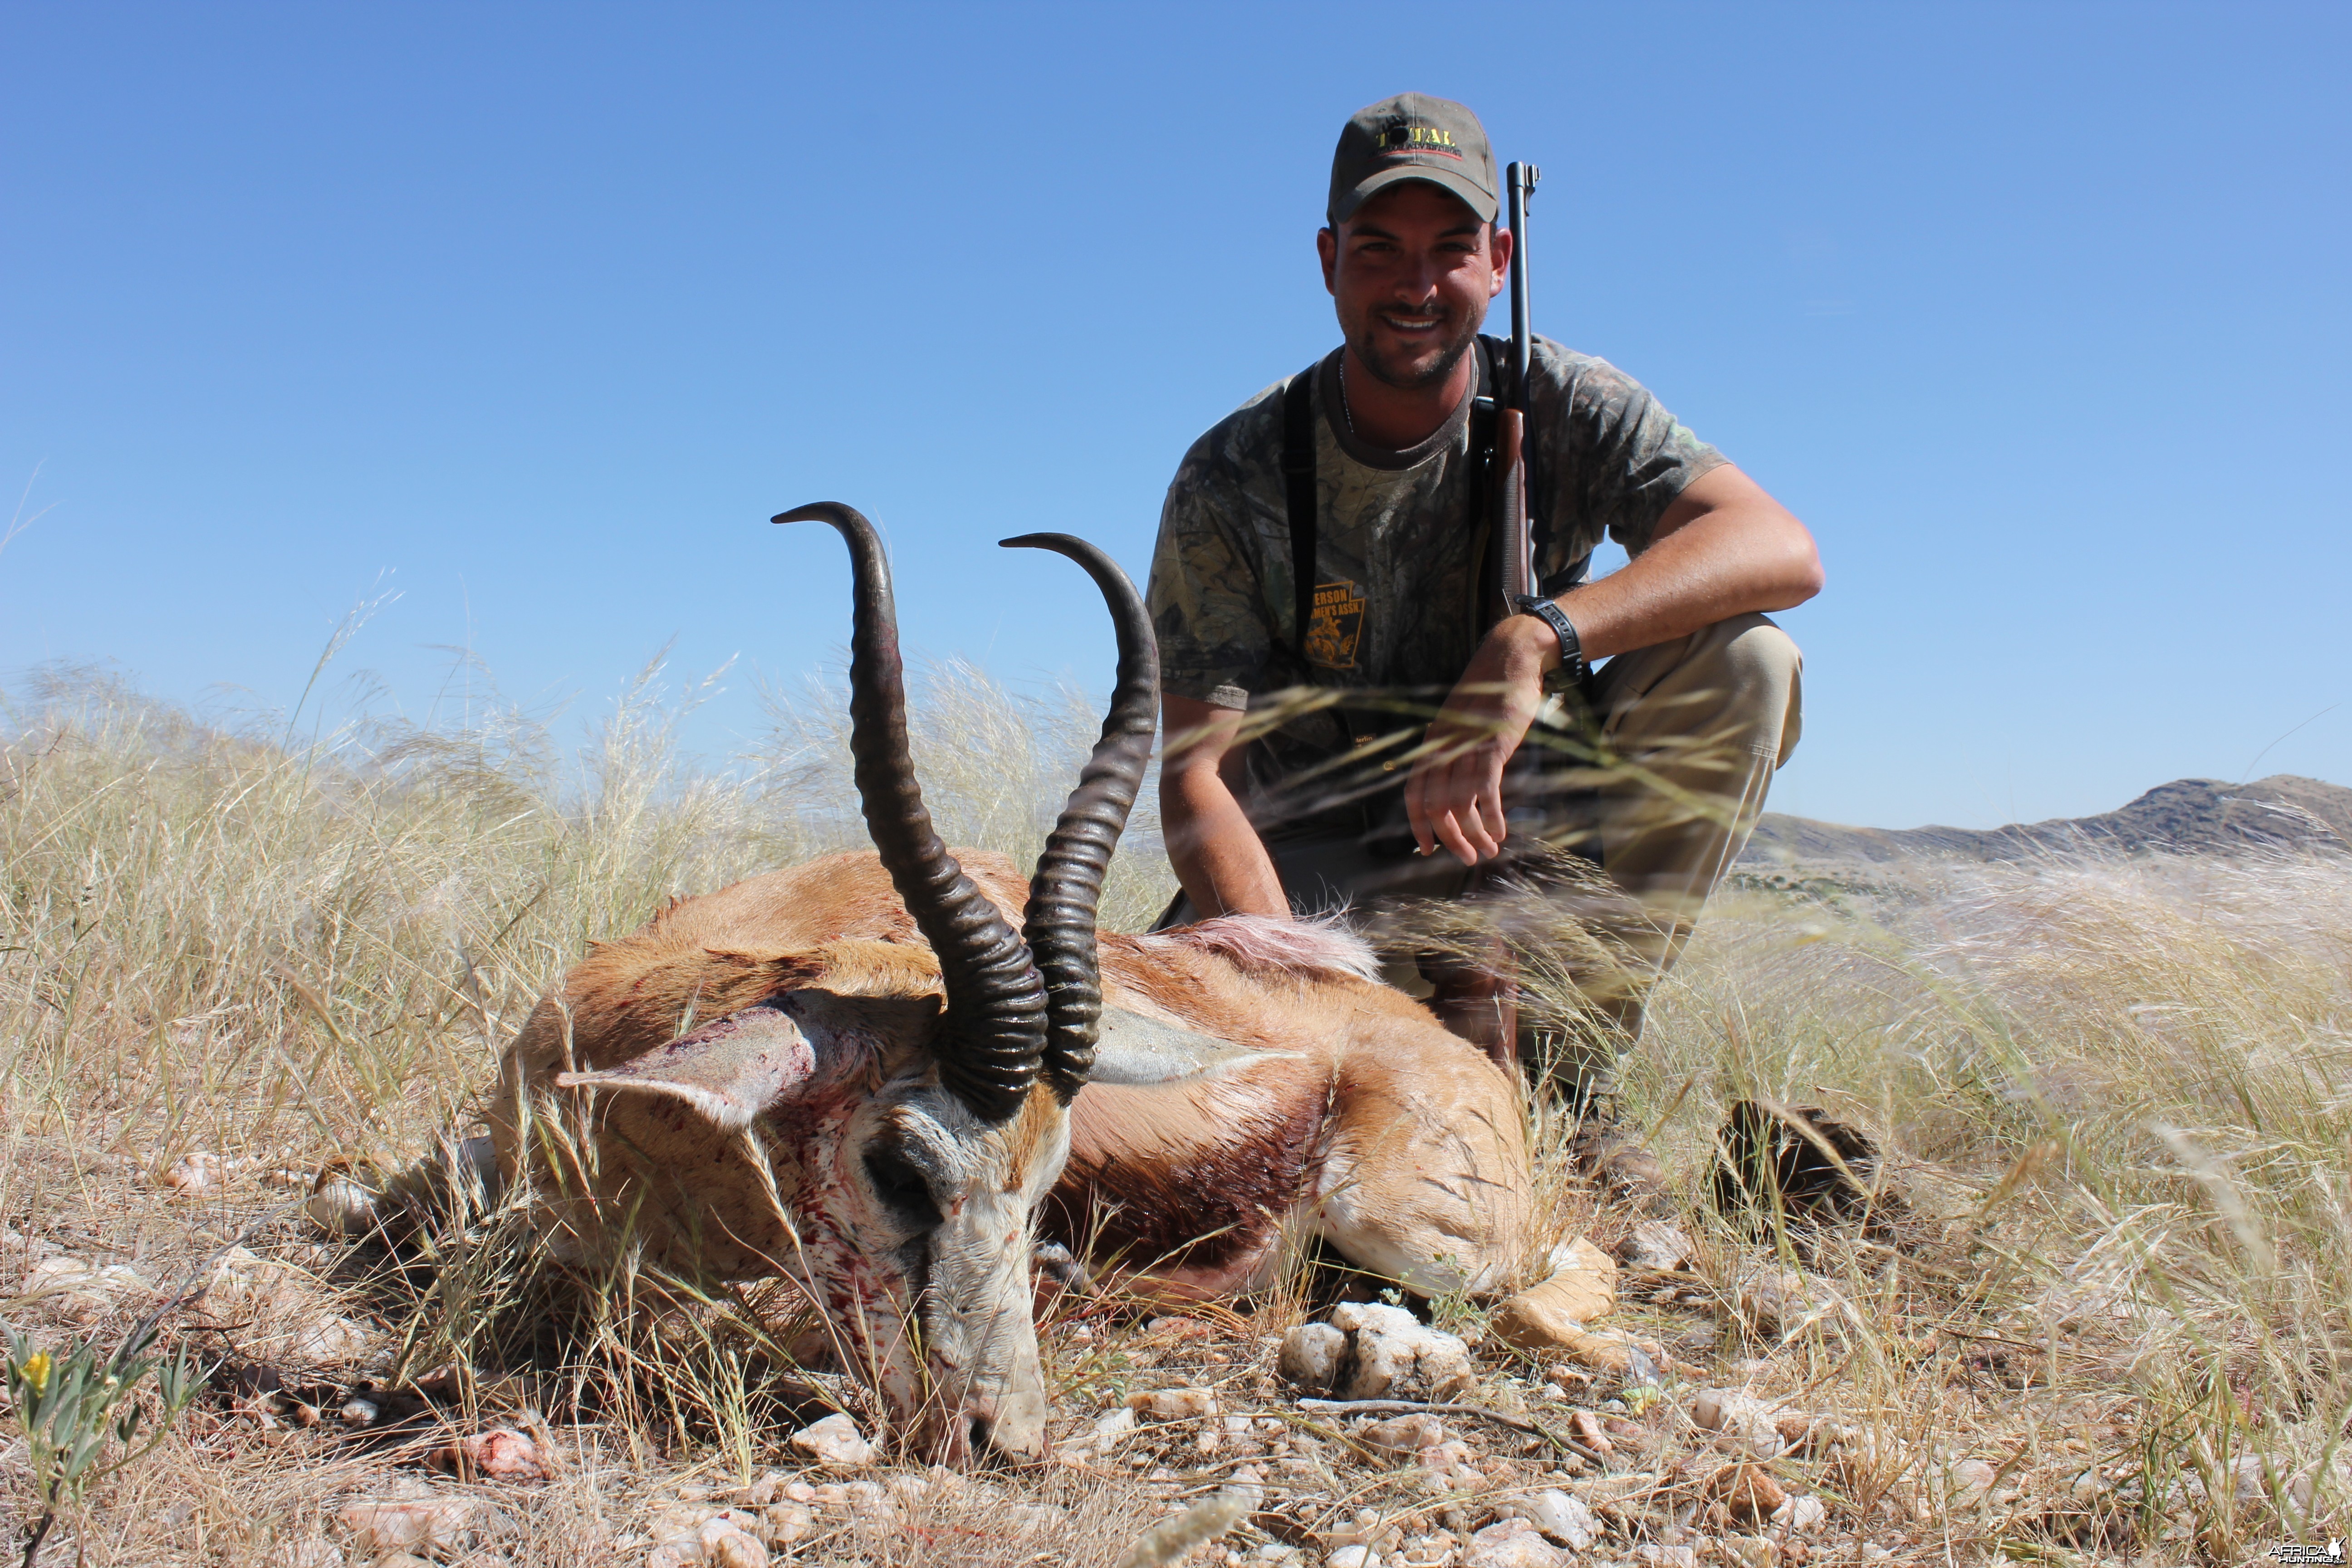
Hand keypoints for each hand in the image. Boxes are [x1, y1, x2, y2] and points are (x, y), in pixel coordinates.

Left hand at [1404, 616, 1556, 864]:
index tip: (1427, 850)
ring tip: (1489, 851)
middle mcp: (1443, 746)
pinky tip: (1500, 831)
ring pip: (1460, 803)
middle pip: (1436, 805)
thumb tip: (1457, 787)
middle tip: (1467, 859)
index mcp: (1432, 742)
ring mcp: (1466, 745)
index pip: (1414, 793)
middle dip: (1450, 838)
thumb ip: (1457, 752)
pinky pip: (1485, 789)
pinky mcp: (1492, 744)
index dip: (1418, 825)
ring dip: (1473, 833)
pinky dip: (1491, 816)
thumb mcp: (1464, 723)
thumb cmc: (1491, 694)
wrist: (1512, 657)